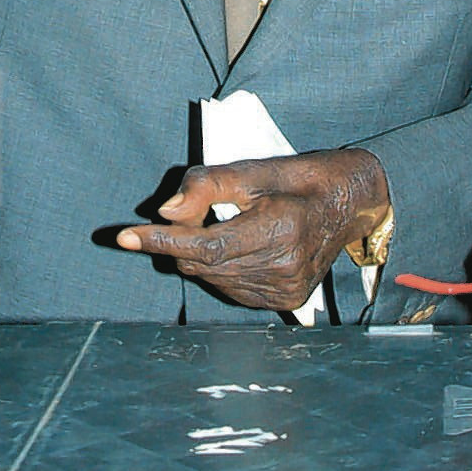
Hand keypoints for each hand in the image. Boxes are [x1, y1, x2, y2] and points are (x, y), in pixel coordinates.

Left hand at [116, 148, 389, 311]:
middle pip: (204, 264)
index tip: (124, 236)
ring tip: (224, 227)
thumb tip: (165, 212)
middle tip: (185, 216)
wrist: (347, 203)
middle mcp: (284, 267)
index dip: (162, 241)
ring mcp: (287, 289)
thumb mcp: (250, 169)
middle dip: (180, 243)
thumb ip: (204, 186)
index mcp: (279, 230)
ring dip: (201, 257)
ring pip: (214, 280)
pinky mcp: (287, 300)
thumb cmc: (296, 179)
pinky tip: (236, 249)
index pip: (205, 246)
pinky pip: (233, 291)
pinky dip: (221, 271)